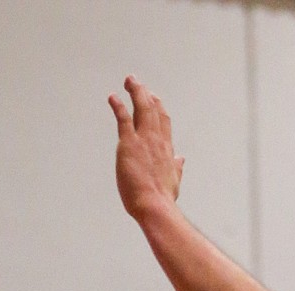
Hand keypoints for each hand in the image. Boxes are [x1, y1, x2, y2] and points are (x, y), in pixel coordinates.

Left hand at [109, 76, 183, 220]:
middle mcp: (157, 140)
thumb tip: (181, 160)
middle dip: (146, 94)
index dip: (159, 108)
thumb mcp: (174, 181)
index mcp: (167, 149)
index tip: (154, 98)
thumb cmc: (163, 199)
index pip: (164, 122)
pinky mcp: (129, 143)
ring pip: (141, 108)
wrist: (156, 206)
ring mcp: (144, 140)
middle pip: (153, 110)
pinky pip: (123, 118)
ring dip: (135, 92)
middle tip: (138, 83)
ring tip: (129, 81)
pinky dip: (118, 106)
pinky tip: (113, 97)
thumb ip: (177, 168)